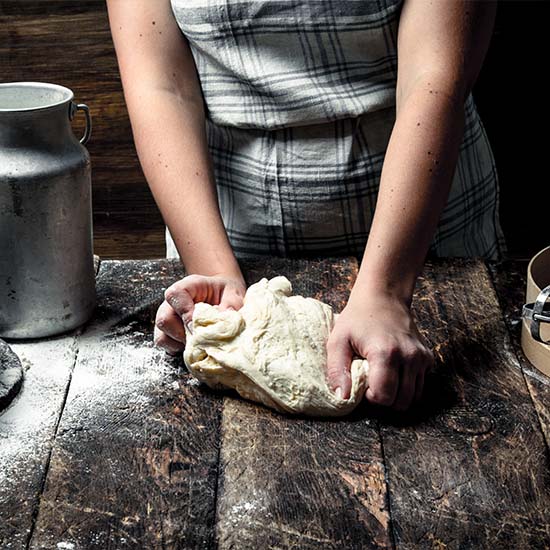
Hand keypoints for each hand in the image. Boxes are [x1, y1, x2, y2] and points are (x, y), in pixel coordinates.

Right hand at [154, 274, 245, 354]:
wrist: (223, 298)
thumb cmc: (225, 294)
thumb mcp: (233, 294)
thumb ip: (231, 304)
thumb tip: (227, 319)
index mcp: (187, 287)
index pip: (175, 295)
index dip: (184, 311)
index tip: (197, 324)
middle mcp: (172, 303)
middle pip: (164, 319)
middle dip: (183, 333)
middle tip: (201, 338)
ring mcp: (168, 318)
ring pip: (162, 335)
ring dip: (180, 344)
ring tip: (199, 344)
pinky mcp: (169, 333)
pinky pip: (164, 344)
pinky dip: (178, 349)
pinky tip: (193, 347)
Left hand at [326, 293, 433, 410]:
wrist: (383, 297)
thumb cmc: (356, 319)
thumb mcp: (337, 341)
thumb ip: (337, 371)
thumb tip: (343, 398)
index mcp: (385, 354)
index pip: (384, 397)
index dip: (370, 397)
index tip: (363, 383)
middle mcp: (408, 357)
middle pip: (401, 402)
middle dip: (385, 399)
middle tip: (372, 382)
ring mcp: (421, 357)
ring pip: (414, 397)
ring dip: (398, 395)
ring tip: (382, 378)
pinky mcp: (428, 357)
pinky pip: (421, 385)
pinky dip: (408, 385)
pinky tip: (394, 371)